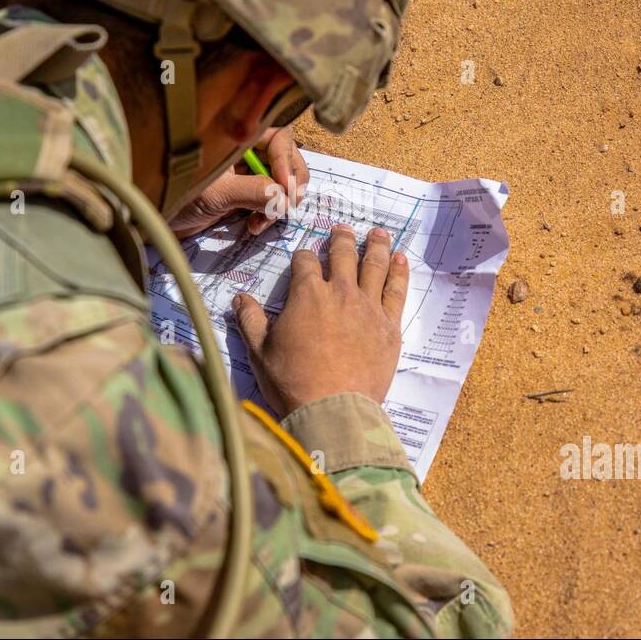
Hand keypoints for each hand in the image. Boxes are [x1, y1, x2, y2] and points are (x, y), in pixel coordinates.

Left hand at [169, 128, 309, 237]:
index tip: (286, 189)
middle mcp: (242, 148)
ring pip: (279, 179)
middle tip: (289, 205)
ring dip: (280, 202)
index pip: (278, 137)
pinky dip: (268, 212)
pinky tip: (255, 226)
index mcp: (234, 135)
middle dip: (291, 182)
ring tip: (264, 221)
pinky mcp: (241, 192)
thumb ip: (253, 191)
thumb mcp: (217, 192)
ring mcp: (243, 171)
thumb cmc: (175, 196)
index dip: (287, 161)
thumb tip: (284, 199)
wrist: (154, 221)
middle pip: (285, 156)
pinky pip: (268, 198)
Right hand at [232, 223, 407, 414]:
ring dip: (375, 245)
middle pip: (343, 255)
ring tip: (378, 233)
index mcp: (307, 294)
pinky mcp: (389, 326)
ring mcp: (368, 308)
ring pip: (374, 265)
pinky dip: (399, 271)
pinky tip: (401, 259)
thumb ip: (250, 320)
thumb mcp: (260, 351)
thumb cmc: (292, 382)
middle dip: (341, 239)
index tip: (303, 259)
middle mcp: (340, 292)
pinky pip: (396, 290)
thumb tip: (239, 299)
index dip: (303, 257)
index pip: (305, 262)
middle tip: (342, 229)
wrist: (333, 410)